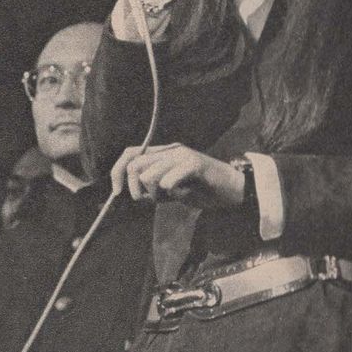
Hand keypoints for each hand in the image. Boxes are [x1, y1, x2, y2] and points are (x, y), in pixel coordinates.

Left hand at [111, 143, 245, 208]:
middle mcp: (171, 151)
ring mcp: (183, 156)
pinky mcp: (195, 165)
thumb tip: (131, 193)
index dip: (117, 172)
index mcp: (164, 153)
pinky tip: (185, 194)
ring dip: (156, 194)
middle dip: (137, 189)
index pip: (130, 154)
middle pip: (135, 165)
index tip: (117, 192)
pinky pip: (169, 180)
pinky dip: (172, 192)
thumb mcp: (172, 189)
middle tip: (152, 200)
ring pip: (150, 175)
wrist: (235, 189)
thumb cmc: (203, 190)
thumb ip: (153, 188)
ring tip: (174, 196)